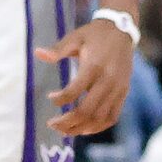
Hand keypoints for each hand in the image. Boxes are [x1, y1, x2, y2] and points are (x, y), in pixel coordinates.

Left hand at [39, 17, 135, 136]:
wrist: (122, 30)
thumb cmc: (94, 35)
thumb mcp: (75, 37)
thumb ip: (57, 49)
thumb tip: (38, 54)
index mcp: (94, 67)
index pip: (74, 91)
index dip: (59, 99)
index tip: (50, 98)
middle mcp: (108, 81)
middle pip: (87, 110)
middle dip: (68, 121)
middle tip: (53, 124)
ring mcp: (118, 89)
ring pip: (100, 118)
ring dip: (81, 128)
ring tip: (66, 130)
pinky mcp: (123, 93)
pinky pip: (112, 116)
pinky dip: (98, 127)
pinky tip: (85, 129)